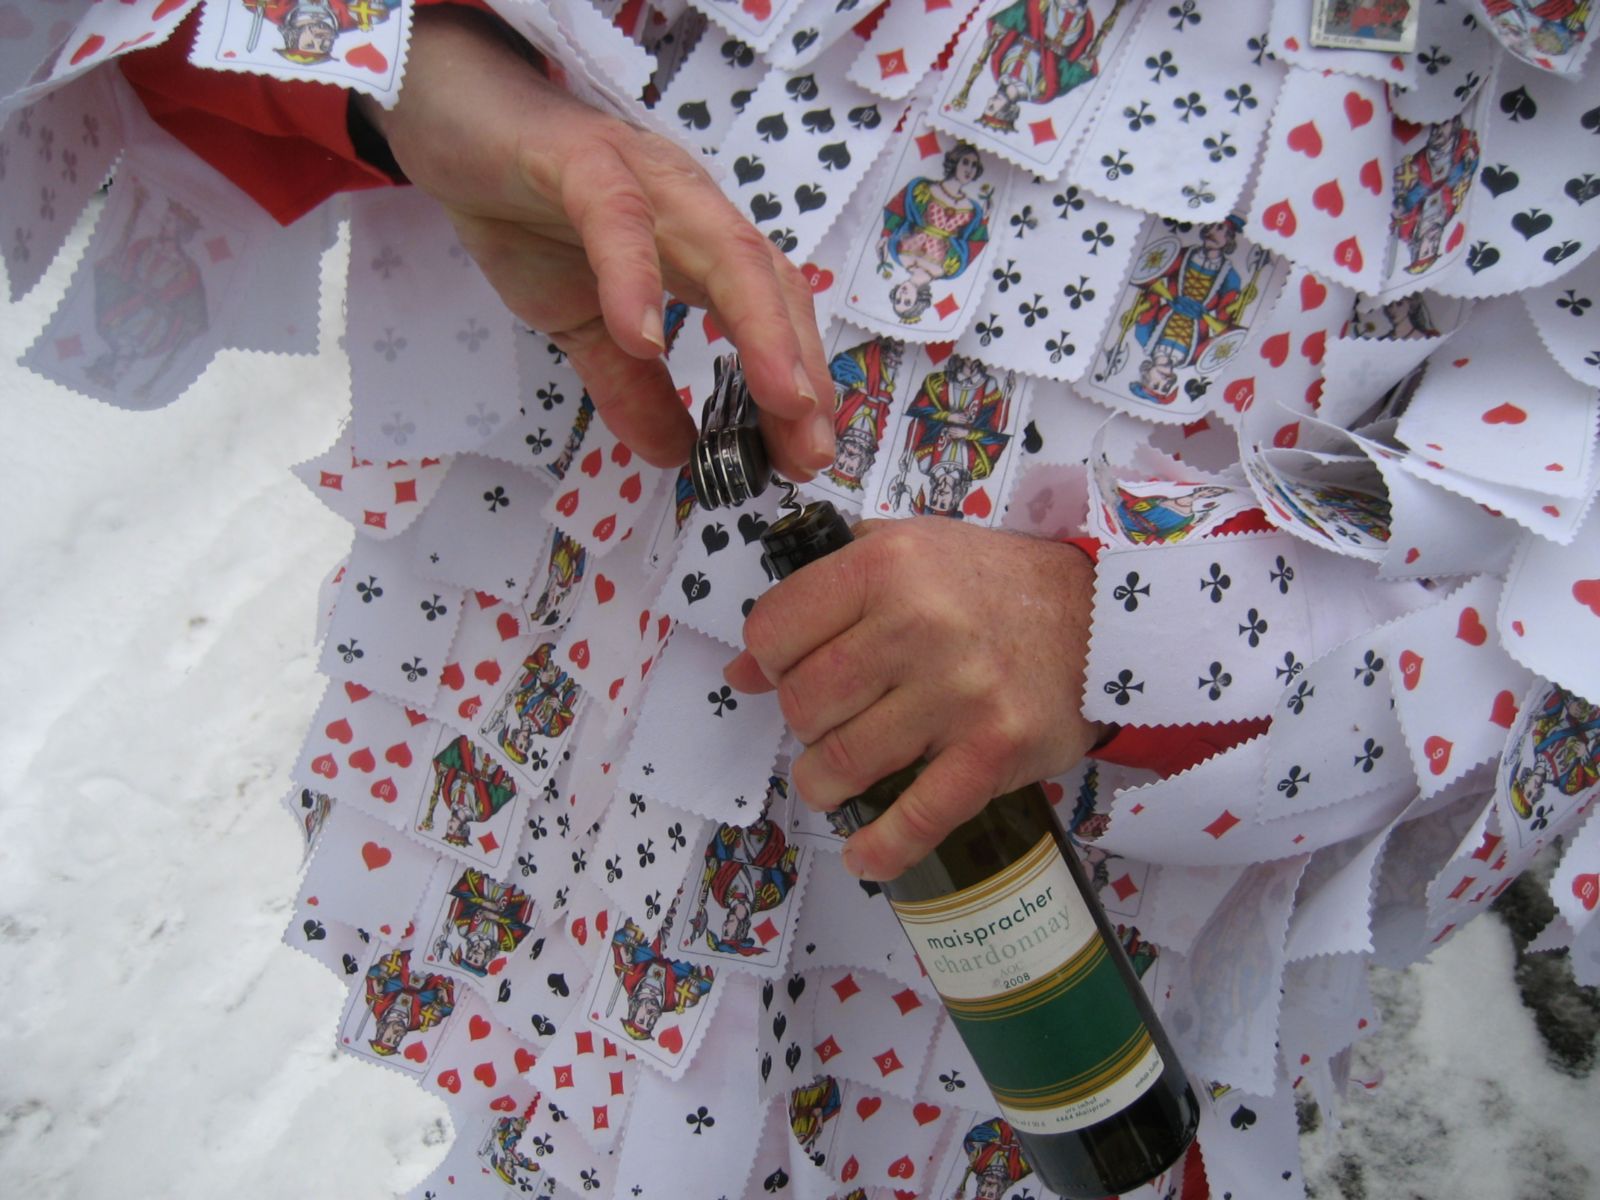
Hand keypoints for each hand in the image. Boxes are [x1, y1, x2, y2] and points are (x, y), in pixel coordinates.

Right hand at [358, 7, 835, 478]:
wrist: (454, 119)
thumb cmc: (530, 212)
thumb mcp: (583, 324)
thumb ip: (630, 387)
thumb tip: (673, 456)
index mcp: (701, 246)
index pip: (772, 314)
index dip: (799, 383)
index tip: (808, 456)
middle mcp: (693, 208)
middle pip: (769, 287)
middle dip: (799, 372)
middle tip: (809, 450)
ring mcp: (645, 178)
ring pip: (723, 249)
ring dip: (759, 328)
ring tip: (776, 401)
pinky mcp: (580, 159)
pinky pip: (619, 218)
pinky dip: (636, 277)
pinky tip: (643, 337)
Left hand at [723, 519, 1106, 879]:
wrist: (1101, 617)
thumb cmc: (991, 585)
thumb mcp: (902, 555)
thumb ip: (821, 597)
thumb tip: (743, 672)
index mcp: (887, 565)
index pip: (774, 631)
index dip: (771, 658)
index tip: (792, 667)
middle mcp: (918, 625)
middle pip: (803, 704)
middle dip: (802, 722)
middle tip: (830, 718)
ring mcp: (958, 693)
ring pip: (841, 764)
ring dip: (826, 783)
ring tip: (841, 774)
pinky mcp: (993, 752)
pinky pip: (916, 817)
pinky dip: (879, 848)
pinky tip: (863, 854)